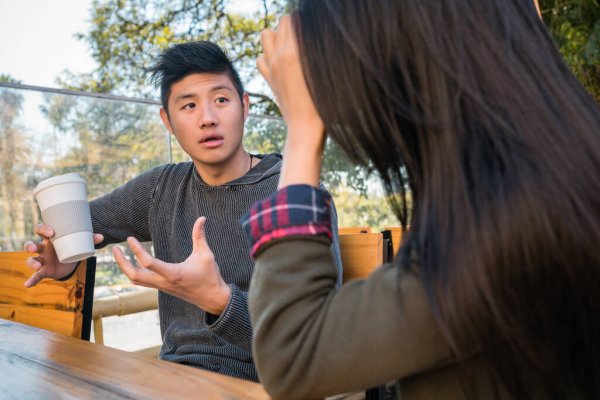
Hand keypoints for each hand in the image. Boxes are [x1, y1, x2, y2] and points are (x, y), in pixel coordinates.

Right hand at [23, 224, 103, 287]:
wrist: (70, 262)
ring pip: (31, 260)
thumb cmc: (72, 248)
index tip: (50, 232)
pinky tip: (27, 284)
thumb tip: (101, 237)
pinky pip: (35, 276)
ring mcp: (42, 260)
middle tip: (33, 248)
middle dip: (30, 246)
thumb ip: (89, 239)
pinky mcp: (44, 271)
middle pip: (31, 244)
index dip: (43, 229)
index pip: (41, 230)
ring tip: (36, 266)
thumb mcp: (79, 243)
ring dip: (31, 262)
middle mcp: (43, 248)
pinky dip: (31, 280)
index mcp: (50, 238)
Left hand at [112, 217, 230, 314]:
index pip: (149, 263)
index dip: (137, 250)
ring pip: (136, 280)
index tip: (130, 239)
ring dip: (125, 268)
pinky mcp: (162, 288)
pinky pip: (143, 281)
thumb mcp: (206, 254)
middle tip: (115, 249)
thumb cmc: (210, 276)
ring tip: (119, 254)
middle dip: (121, 263)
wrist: (212, 298)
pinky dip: (135, 272)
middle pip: (134, 276)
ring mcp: (162, 286)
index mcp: (173, 274)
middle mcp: (164, 282)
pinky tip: (134, 262)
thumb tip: (202, 218)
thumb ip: (200, 236)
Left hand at [258, 15, 324, 187]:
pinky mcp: (268, 78)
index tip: (316, 31)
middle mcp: (279, 56)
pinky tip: (282, 62)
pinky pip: (261, 57)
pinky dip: (269, 55)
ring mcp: (271, 67)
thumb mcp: (325, 71)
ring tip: (292, 45)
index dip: (307, 22)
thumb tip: (317, 33)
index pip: (295, 19)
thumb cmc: (324, 103)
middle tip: (307, 39)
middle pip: (282, 22)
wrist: (306, 128)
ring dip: (278, 35)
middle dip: (294, 26)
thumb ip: (319, 48)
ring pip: (266, 35)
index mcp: (294, 52)